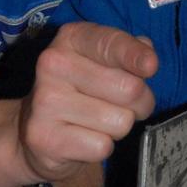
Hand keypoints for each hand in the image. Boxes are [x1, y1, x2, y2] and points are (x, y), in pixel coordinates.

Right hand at [16, 21, 157, 183]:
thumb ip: (128, 54)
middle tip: (124, 106)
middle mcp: (53, 63)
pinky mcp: (45, 137)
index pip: (110, 42)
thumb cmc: (82, 91)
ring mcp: (46, 100)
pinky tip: (82, 139)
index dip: (134, 55)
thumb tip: (147, 58)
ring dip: (118, 127)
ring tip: (98, 122)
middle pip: (129, 88)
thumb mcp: (104, 62)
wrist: (37, 131)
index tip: (150, 66)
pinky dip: (100, 147)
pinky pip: (102, 146)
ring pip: (120, 121)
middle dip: (140, 103)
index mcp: (71, 38)